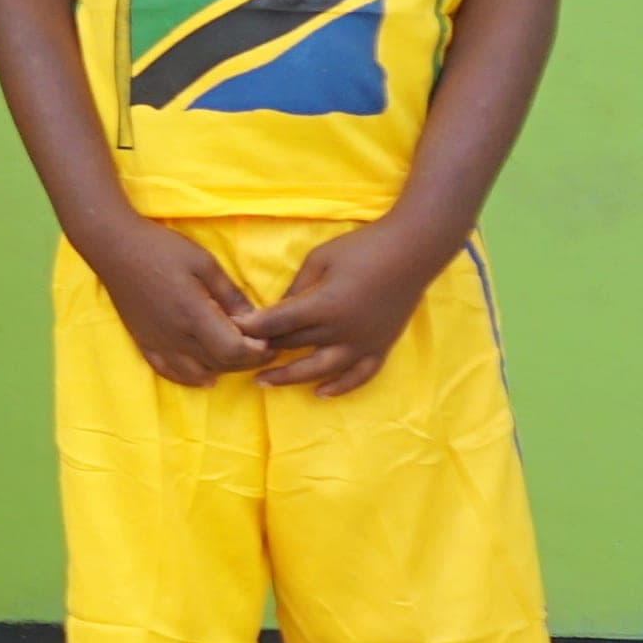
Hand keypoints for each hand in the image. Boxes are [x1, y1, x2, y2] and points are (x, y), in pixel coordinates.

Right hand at [85, 217, 261, 386]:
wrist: (113, 246)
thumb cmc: (162, 248)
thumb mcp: (205, 263)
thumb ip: (231, 295)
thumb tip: (255, 320)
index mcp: (194, 315)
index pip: (235, 350)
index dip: (258, 351)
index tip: (270, 338)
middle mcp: (176, 336)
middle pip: (221, 364)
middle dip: (249, 360)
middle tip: (263, 345)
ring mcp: (157, 342)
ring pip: (199, 373)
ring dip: (224, 369)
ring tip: (237, 355)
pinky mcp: (144, 342)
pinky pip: (168, 372)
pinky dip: (191, 379)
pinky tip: (206, 376)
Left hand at [241, 220, 447, 394]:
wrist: (413, 250)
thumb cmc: (362, 248)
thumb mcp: (319, 260)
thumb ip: (296, 289)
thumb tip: (275, 310)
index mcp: (325, 306)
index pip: (278, 323)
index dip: (252, 328)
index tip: (230, 330)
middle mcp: (343, 330)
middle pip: (295, 346)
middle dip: (264, 350)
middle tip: (237, 355)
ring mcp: (365, 342)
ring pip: (321, 369)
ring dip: (290, 378)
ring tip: (264, 382)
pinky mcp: (382, 346)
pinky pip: (361, 375)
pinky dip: (341, 387)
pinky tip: (321, 393)